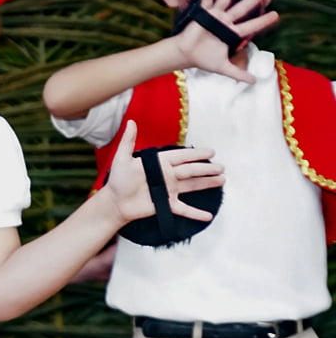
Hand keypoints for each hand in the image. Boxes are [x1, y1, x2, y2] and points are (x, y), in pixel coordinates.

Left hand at [105, 120, 223, 224]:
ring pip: (191, 185)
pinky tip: (208, 215)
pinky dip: (195, 213)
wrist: (115, 202)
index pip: (181, 156)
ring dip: (206, 183)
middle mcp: (167, 175)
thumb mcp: (122, 158)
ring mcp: (168, 190)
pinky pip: (184, 209)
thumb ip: (128, 141)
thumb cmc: (118, 180)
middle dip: (206, 168)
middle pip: (191, 170)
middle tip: (221, 167)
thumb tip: (132, 122)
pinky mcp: (166, 204)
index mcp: (159, 163)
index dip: (196, 154)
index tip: (211, 152)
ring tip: (222, 180)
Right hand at [175, 0, 279, 82]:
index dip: (263, 20)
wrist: (186, 55)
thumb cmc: (204, 59)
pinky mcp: (203, 14)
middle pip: (242, 8)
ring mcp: (215, 16)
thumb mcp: (223, 68)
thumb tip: (254, 82)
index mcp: (232, 33)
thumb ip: (239, 74)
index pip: (251, 25)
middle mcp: (226, 22)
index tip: (276, 14)